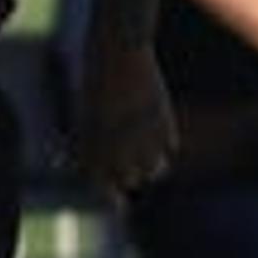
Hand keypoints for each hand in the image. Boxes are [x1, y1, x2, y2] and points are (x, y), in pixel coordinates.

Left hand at [66, 38, 177, 200]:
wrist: (119, 52)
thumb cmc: (96, 82)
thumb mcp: (86, 116)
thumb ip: (88, 146)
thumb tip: (86, 168)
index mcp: (94, 148)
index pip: (104, 186)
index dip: (113, 198)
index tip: (120, 206)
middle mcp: (119, 149)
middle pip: (131, 180)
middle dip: (130, 176)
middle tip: (131, 169)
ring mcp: (144, 139)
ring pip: (156, 170)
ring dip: (152, 166)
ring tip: (151, 157)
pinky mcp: (165, 125)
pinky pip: (171, 147)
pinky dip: (166, 143)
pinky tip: (160, 134)